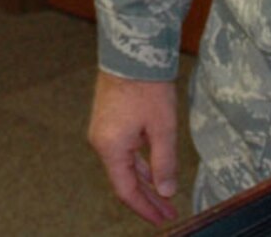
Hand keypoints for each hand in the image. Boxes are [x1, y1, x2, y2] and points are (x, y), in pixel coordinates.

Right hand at [87, 71, 180, 223]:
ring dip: (145, 182)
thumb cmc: (147, 87)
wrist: (132, 52)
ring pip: (124, 166)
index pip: (126, 190)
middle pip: (124, 181)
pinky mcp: (108, 121)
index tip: (163, 219)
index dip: (145, 208)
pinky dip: (139, 164)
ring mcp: (103, 131)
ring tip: (164, 197)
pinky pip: (123, 152)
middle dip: (148, 199)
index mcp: (111, 147)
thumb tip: (166, 191)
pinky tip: (153, 171)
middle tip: (168, 213)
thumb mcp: (162, 128)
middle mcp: (101, 142)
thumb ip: (164, 163)